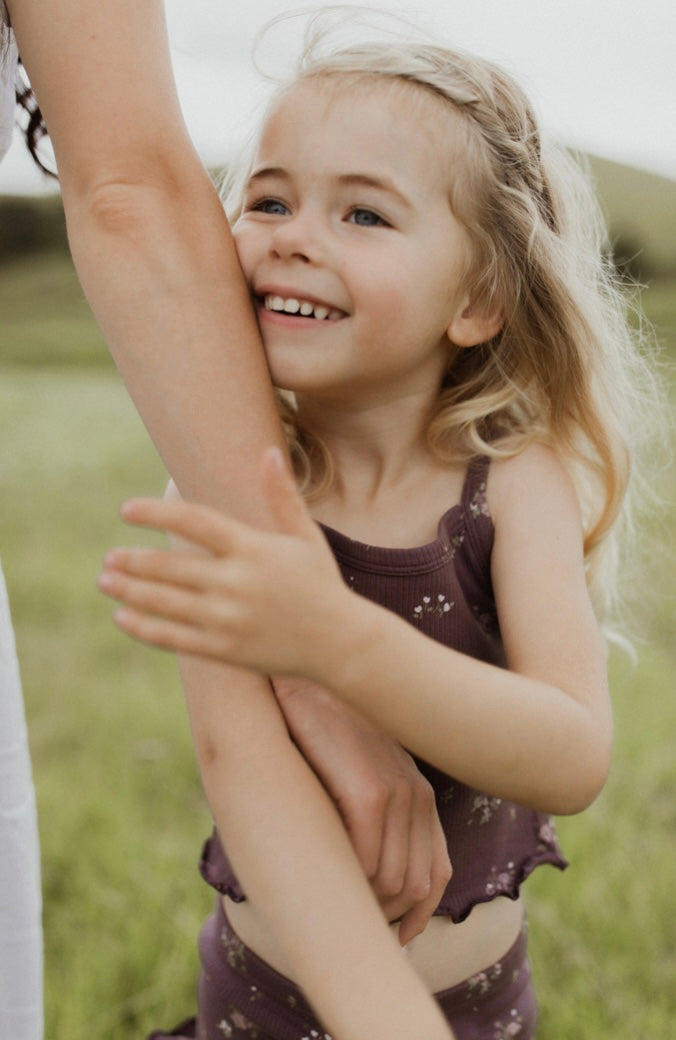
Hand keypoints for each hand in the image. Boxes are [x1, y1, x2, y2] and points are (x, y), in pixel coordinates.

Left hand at [98, 447, 347, 680]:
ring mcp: (228, 619)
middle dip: (133, 560)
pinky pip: (173, 637)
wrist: (340, 644)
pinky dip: (143, 626)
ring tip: (105, 580)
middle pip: (170, 566)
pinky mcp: (224, 649)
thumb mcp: (306, 536)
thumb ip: (282, 496)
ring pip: (164, 602)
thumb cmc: (321, 584)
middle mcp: (236, 583)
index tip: (126, 511)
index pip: (194, 522)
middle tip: (110, 556)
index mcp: (253, 549)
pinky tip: (122, 616)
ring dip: (129, 590)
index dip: (156, 513)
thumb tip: (269, 453)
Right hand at [273, 676, 451, 945]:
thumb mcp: (355, 777)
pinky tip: (325, 874)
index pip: (436, 874)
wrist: (299, 685)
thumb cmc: (317, 735)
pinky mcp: (368, 790)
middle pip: (414, 886)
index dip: (415, 915)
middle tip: (349, 921)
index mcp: (420, 795)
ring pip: (390, 881)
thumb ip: (371, 818)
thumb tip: (365, 881)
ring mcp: (397, 790)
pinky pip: (365, 861)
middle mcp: (418, 795)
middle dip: (384, 916)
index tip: (390, 936)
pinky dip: (348, 880)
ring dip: (363, 903)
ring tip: (332, 899)